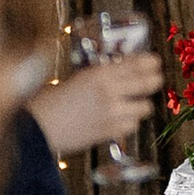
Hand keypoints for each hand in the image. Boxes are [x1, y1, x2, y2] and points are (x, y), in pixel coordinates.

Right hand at [32, 52, 164, 155]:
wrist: (39, 127)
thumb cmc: (50, 102)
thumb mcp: (77, 78)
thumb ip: (100, 75)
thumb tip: (119, 73)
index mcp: (100, 73)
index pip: (138, 63)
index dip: (151, 62)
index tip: (155, 62)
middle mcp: (111, 91)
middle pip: (150, 83)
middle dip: (154, 81)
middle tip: (153, 80)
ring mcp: (113, 112)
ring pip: (145, 107)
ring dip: (141, 105)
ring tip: (133, 104)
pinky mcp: (110, 132)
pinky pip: (133, 125)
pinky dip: (129, 122)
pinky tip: (120, 119)